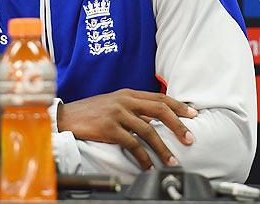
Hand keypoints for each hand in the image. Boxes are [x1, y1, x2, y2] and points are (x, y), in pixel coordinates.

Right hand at [56, 88, 196, 168]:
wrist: (66, 117)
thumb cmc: (91, 112)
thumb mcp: (113, 104)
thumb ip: (133, 109)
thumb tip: (154, 120)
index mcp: (128, 93)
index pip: (159, 97)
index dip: (178, 106)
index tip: (193, 115)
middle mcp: (125, 100)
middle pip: (159, 110)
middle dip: (178, 125)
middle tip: (189, 139)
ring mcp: (117, 113)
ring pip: (148, 130)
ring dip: (163, 147)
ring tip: (172, 160)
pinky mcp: (109, 127)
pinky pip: (132, 144)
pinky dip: (143, 157)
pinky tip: (148, 165)